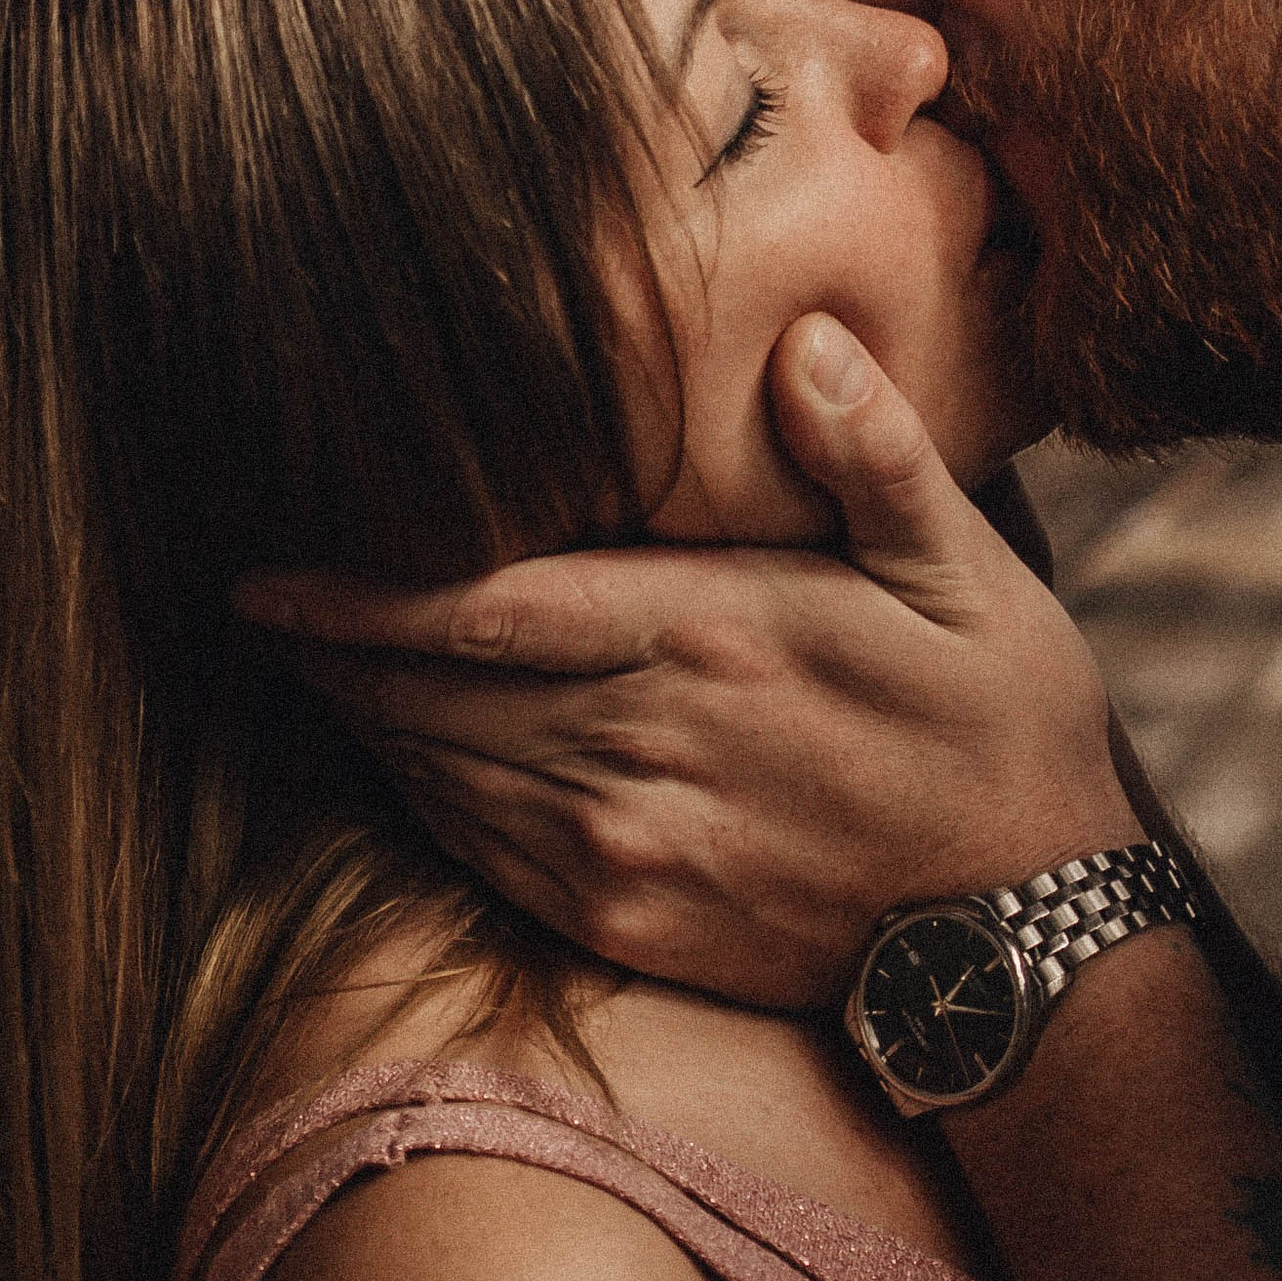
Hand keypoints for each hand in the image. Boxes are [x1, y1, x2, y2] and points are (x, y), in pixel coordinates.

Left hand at [237, 314, 1134, 1007]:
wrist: (1027, 942)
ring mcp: (628, 848)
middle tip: (254, 600)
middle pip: (433, 696)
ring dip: (364, 718)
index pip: (488, 610)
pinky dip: (419, 797)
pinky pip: (481, 854)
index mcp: (712, 637)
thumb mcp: (968, 570)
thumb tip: (806, 338)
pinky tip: (398, 752)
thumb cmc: (1000, 728)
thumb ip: (876, 453)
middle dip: (332, 649)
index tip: (266, 571)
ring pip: (442, 775)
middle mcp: (645, 746)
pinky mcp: (629, 920)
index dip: (362, 595)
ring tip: (304, 658)